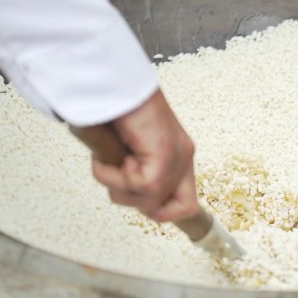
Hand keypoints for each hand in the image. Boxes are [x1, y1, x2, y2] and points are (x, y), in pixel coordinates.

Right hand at [91, 89, 198, 221]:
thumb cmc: (116, 106)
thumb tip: (122, 190)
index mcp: (179, 154)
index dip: (161, 213)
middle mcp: (182, 160)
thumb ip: (132, 167)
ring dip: (116, 182)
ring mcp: (176, 162)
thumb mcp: (127, 144)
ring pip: (144, 202)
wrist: (116, 84)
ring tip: (113, 155)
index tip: (136, 201)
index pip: (186, 205)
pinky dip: (111, 173)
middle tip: (116, 169)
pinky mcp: (162, 162)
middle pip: (160, 209)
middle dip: (127, 195)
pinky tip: (112, 152)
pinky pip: (134, 186)